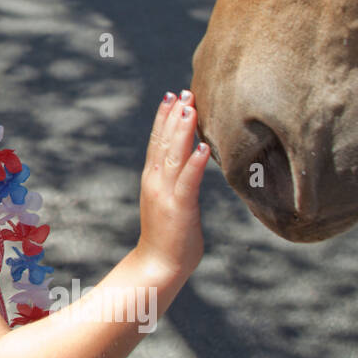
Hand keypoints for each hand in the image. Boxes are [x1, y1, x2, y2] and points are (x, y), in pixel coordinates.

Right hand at [136, 90, 208, 275]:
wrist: (157, 266)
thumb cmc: (168, 237)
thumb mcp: (170, 203)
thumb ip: (176, 183)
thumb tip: (190, 167)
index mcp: (153, 179)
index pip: (157, 141)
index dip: (164, 118)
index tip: (173, 96)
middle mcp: (155, 181)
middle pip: (163, 141)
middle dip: (173, 115)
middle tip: (183, 91)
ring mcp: (166, 193)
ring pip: (173, 155)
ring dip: (182, 131)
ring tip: (190, 108)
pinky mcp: (179, 207)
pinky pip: (189, 181)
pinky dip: (196, 163)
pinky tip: (204, 147)